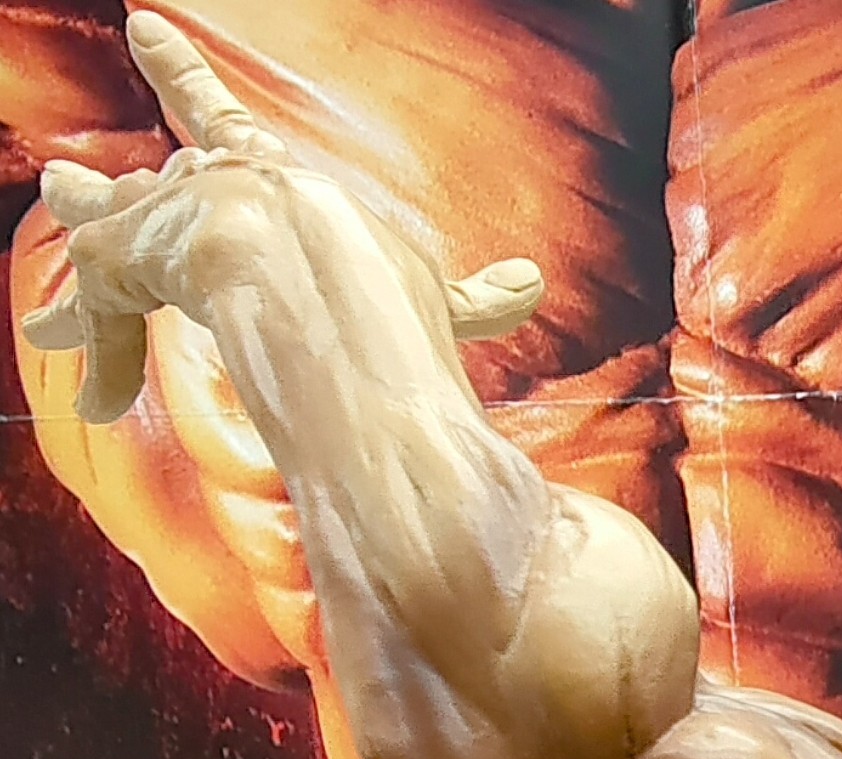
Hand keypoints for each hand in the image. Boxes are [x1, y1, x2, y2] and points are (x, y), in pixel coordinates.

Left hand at [18, 11, 543, 423]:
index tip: (141, 27)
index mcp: (284, 185)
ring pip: (113, 212)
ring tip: (56, 217)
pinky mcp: (129, 251)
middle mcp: (221, 183)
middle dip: (137, 146)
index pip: (230, 125)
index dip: (185, 80)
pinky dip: (93, 340)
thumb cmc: (384, 301)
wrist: (326, 292)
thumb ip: (478, 302)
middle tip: (98, 120)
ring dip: (86, 213)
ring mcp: (171, 213)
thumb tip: (532, 285)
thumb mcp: (437, 306)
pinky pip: (95, 299)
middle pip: (173, 161)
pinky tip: (93, 387)